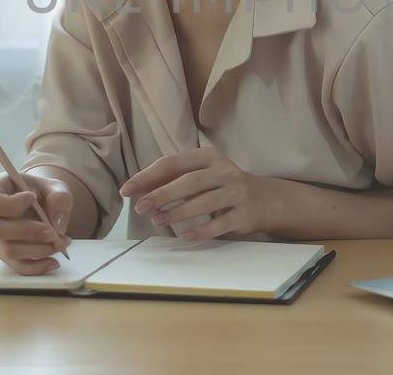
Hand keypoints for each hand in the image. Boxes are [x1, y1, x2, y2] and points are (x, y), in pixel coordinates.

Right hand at [0, 172, 72, 275]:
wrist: (44, 203)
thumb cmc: (43, 191)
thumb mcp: (54, 186)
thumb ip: (59, 197)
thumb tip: (57, 225)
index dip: (10, 204)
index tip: (32, 198)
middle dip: (27, 232)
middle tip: (52, 231)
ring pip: (8, 251)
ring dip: (38, 250)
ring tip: (61, 243)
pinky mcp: (6, 254)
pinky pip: (17, 266)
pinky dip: (37, 267)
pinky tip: (54, 262)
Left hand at [119, 147, 275, 241]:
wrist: (265, 199)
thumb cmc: (222, 187)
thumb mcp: (201, 176)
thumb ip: (172, 181)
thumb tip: (138, 190)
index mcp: (208, 157)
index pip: (173, 163)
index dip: (148, 177)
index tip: (127, 190)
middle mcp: (224, 171)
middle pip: (189, 181)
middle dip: (162, 194)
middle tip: (141, 207)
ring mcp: (237, 192)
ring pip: (205, 201)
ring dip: (179, 212)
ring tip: (159, 220)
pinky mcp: (244, 214)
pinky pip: (220, 223)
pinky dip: (202, 230)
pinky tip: (186, 236)